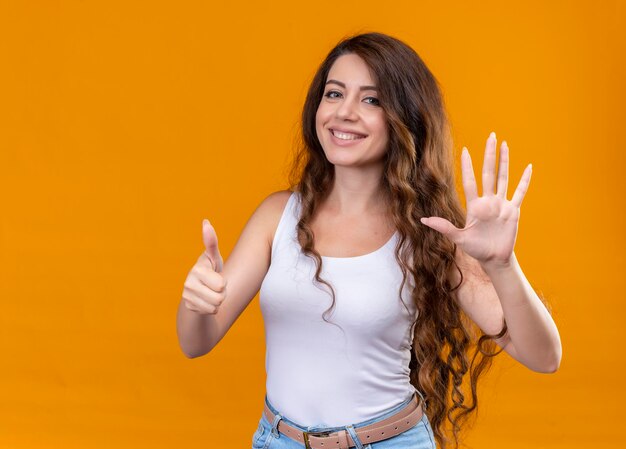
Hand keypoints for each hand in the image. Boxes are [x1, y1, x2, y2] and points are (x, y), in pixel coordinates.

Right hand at [181, 219, 226, 313]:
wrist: (200, 290)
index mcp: (197, 269)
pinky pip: (209, 312)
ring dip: (217, 302)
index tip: (215, 276)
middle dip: (222, 294)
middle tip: (214, 287)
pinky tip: (204, 301)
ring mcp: (186, 295)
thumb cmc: (210, 270)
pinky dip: (210, 309)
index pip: (222, 285)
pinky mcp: (187, 306)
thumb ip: (211, 242)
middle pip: (220, 297)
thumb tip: (205, 221)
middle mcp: (188, 282)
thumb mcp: (213, 257)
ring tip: (210, 293)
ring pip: (215, 306)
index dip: (223, 283)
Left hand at [419, 132, 531, 268]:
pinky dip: (524, 180)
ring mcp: (501, 204)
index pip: (470, 181)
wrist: (494, 259)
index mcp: (474, 206)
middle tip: (491, 136)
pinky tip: (528, 167)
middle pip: (489, 173)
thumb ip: (444, 227)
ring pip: (504, 178)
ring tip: (504, 144)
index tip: (465, 150)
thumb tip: (423, 220)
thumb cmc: (476, 249)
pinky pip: (520, 192)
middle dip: (489, 154)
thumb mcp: (459, 238)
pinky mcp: (513, 211)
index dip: (468, 166)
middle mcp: (488, 201)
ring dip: (505, 161)